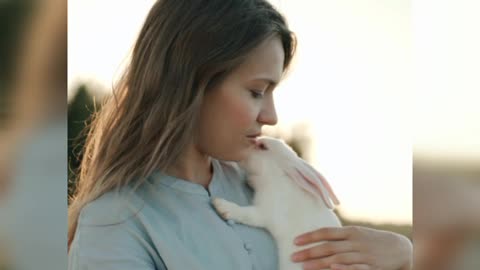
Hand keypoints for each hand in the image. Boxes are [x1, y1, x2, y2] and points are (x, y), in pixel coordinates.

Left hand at [291, 226, 411, 269]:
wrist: (402, 249)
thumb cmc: (373, 241)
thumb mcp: (357, 234)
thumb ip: (340, 236)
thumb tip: (318, 237)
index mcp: (351, 231)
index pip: (326, 232)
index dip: (310, 236)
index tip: (295, 241)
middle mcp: (355, 242)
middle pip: (328, 247)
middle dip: (309, 252)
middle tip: (293, 257)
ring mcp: (363, 255)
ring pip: (338, 258)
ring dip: (319, 263)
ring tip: (304, 267)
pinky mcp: (371, 267)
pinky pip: (355, 268)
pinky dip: (343, 269)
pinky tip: (332, 269)